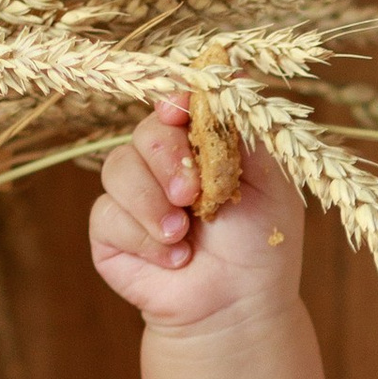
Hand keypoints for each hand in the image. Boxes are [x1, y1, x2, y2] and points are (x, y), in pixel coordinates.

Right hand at [88, 93, 304, 331]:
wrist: (237, 307)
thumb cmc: (262, 245)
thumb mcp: (270, 182)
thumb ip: (246, 129)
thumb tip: (234, 70)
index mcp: (201, 145)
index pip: (175, 104)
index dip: (173, 102)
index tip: (182, 111)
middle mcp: (162, 163)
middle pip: (144, 132)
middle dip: (166, 159)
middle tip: (191, 194)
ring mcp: (132, 195)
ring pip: (118, 169)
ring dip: (152, 203)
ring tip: (183, 234)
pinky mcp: (109, 231)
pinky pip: (107, 214)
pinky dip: (143, 237)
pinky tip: (173, 258)